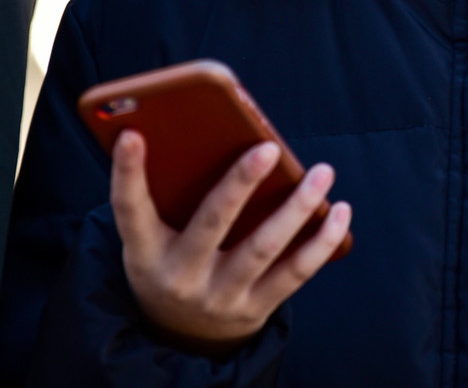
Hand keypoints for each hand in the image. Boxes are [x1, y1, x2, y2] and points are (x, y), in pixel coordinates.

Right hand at [111, 131, 353, 353]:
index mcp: (145, 252)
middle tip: (268, 148)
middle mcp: (180, 276)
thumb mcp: (154, 238)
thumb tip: (205, 133)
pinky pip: (295, 273)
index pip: (130, 209)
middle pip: (211, 223)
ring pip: (263, 247)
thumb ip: (169, 196)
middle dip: (240, 184)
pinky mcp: (255, 308)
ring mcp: (220, 296)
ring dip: (297, 207)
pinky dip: (321, 241)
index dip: (127, 173)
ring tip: (322, 171)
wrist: (181, 334)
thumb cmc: (170, 260)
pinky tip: (340, 210)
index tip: (132, 134)